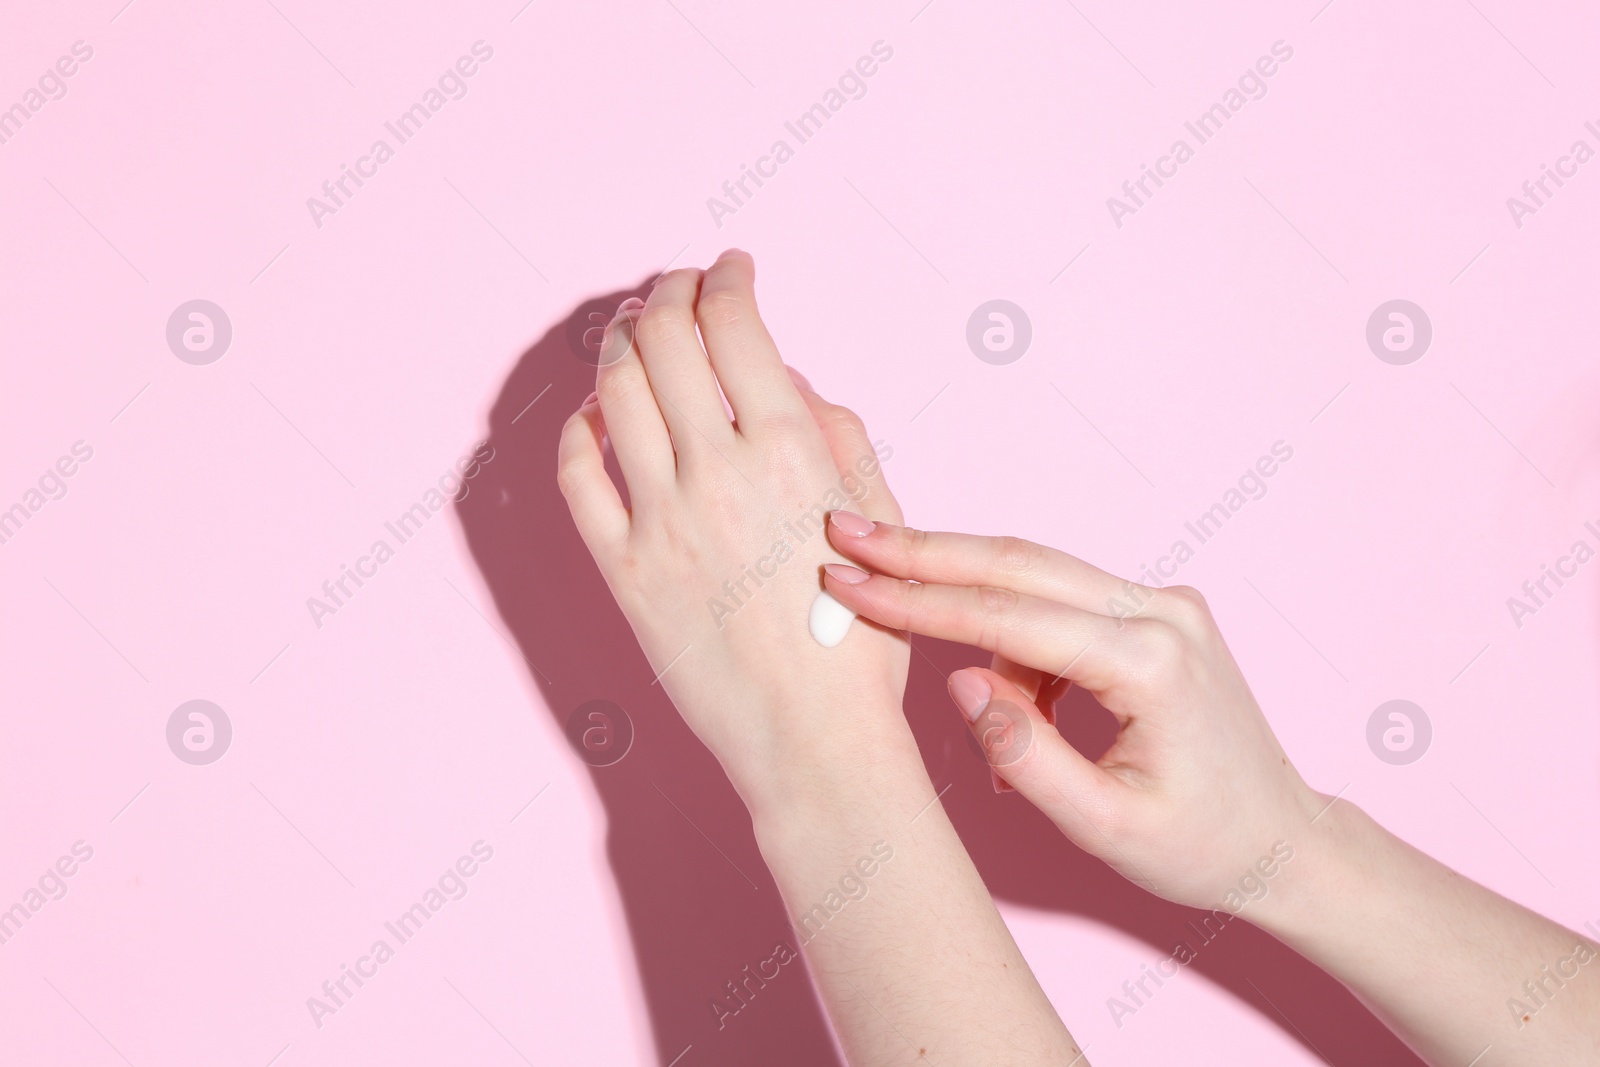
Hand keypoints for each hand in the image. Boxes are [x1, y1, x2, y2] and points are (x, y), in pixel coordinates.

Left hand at [557, 251, 908, 804]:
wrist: (814, 743)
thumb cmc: (862, 640)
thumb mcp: (880, 521)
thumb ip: (839, 435)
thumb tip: (788, 378)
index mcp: (792, 453)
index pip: (734, 325)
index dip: (726, 277)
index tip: (730, 267)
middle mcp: (718, 473)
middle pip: (663, 340)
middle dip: (667, 292)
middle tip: (676, 286)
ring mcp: (660, 522)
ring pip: (614, 394)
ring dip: (618, 343)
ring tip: (630, 329)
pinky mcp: (623, 571)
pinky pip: (577, 479)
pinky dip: (577, 430)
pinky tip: (591, 414)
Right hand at [819, 517, 1326, 911]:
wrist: (1282, 842)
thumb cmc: (1201, 846)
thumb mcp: (1104, 828)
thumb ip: (1024, 753)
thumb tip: (958, 681)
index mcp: (1151, 662)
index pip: (1009, 617)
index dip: (918, 601)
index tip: (848, 582)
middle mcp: (1162, 612)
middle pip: (1018, 564)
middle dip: (923, 552)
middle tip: (846, 535)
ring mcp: (1163, 604)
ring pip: (1035, 580)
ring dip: (971, 617)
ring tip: (967, 711)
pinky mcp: (1154, 613)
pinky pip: (1059, 606)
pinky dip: (1015, 643)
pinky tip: (1014, 705)